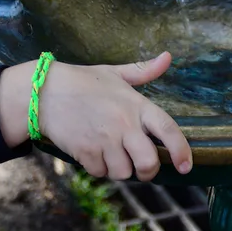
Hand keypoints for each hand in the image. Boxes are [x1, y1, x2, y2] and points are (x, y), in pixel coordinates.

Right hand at [38, 52, 191, 181]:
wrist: (45, 92)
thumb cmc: (83, 82)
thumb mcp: (115, 73)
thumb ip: (144, 70)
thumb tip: (168, 57)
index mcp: (136, 104)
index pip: (167, 129)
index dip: (181, 150)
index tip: (186, 166)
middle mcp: (124, 124)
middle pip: (148, 162)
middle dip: (148, 171)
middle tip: (141, 166)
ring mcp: (105, 139)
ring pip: (124, 172)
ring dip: (119, 168)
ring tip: (109, 151)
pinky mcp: (86, 152)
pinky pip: (100, 173)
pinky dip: (98, 168)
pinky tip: (92, 151)